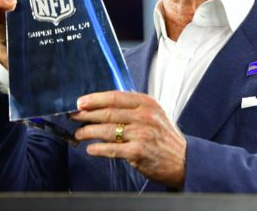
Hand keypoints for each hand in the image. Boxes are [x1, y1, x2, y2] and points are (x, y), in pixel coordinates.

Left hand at [71, 91, 186, 187]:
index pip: (115, 97)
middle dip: (86, 114)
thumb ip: (133, 107)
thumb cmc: (165, 137)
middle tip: (74, 116)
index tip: (80, 102)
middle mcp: (144, 116)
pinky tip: (90, 148)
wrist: (182, 160)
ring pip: (106, 130)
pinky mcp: (137, 152)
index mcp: (147, 103)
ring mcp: (141, 134)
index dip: (95, 99)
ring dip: (88, 131)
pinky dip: (97, 148)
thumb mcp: (154, 114)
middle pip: (108, 112)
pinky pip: (111, 149)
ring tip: (79, 133)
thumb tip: (104, 105)